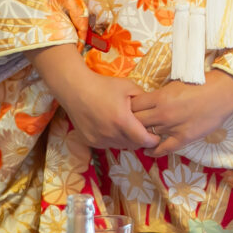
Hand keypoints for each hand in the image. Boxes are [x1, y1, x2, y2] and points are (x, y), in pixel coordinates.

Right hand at [26, 44, 158, 150]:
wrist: (76, 89)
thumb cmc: (103, 86)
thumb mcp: (128, 87)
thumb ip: (144, 99)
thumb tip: (155, 107)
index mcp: (122, 121)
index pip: (143, 140)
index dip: (153, 140)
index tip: (156, 136)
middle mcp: (111, 134)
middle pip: (133, 145)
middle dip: (141, 140)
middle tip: (143, 131)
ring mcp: (99, 139)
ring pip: (120, 146)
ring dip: (127, 140)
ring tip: (128, 128)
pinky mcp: (90, 141)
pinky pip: (108, 145)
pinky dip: (114, 140)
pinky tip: (112, 128)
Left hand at [130, 69, 232, 155]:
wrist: (223, 93)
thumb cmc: (201, 84)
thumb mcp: (175, 84)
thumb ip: (160, 95)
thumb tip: (148, 102)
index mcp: (160, 96)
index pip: (134, 105)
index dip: (129, 108)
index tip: (128, 110)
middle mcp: (163, 113)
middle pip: (137, 121)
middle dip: (132, 123)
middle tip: (130, 125)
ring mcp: (173, 127)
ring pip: (148, 135)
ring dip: (142, 136)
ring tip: (138, 138)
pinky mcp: (184, 138)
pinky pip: (164, 149)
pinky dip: (154, 151)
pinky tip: (148, 151)